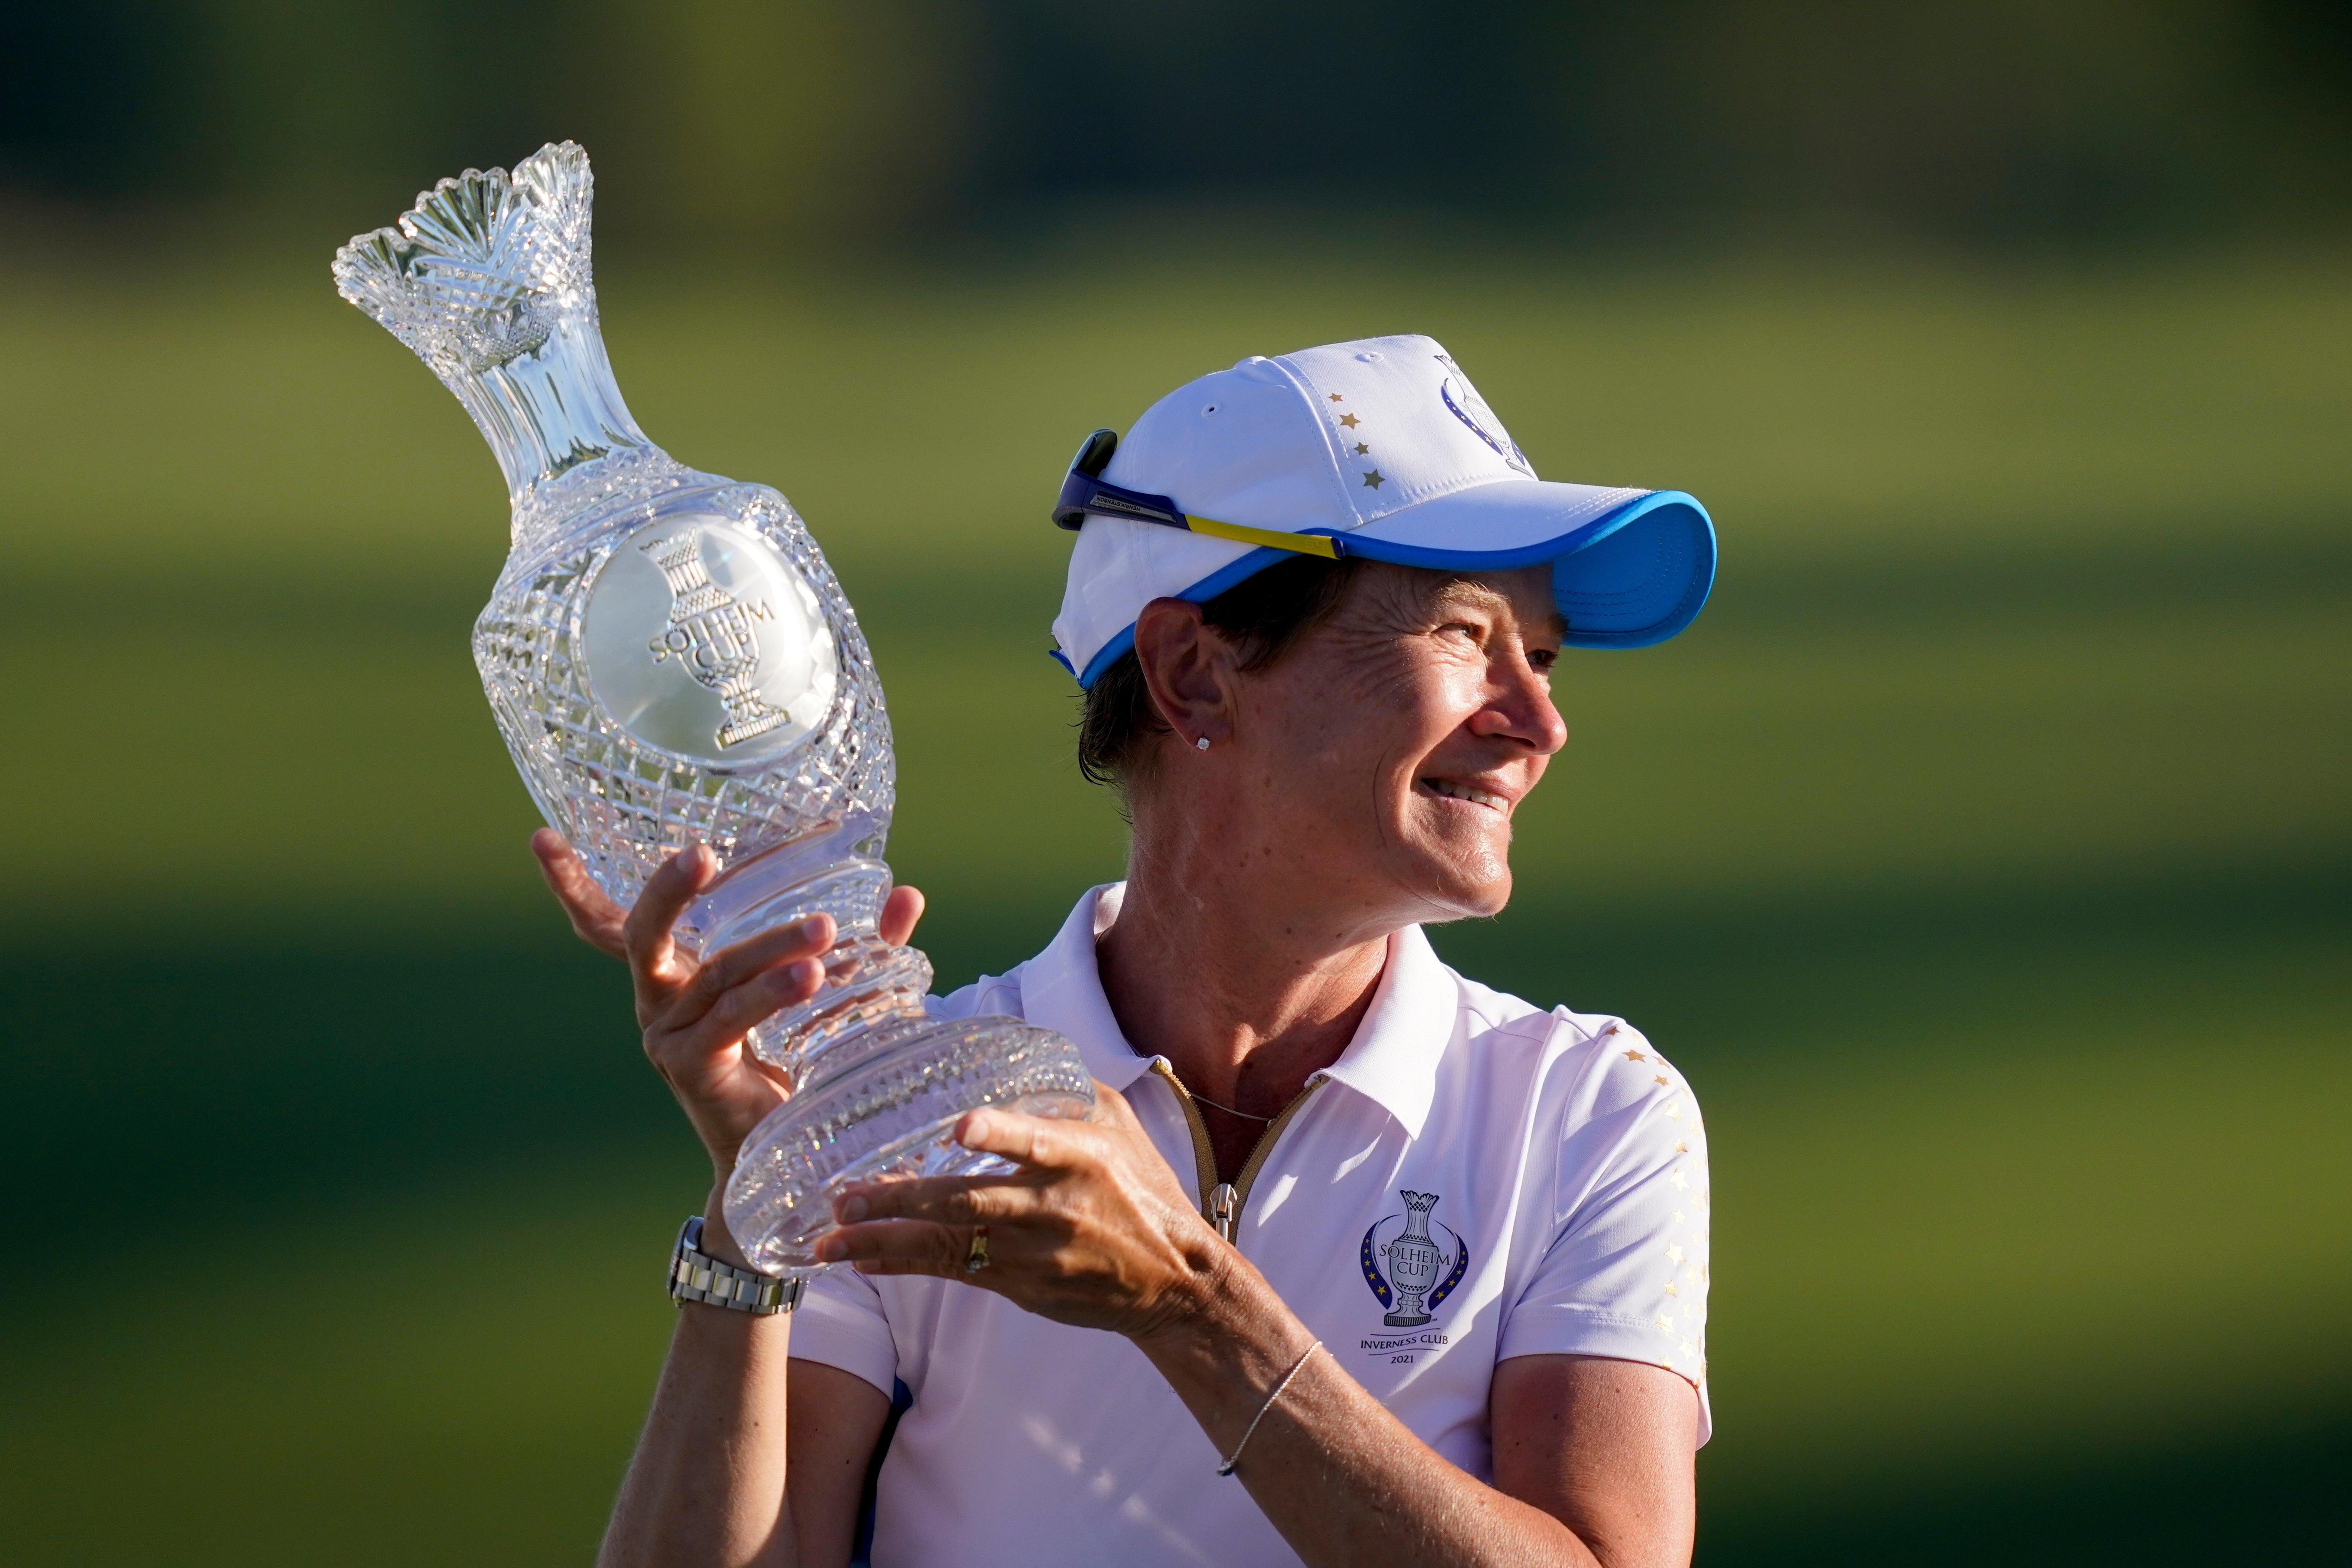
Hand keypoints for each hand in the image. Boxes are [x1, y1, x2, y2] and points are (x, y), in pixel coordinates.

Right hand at [530, 829, 926, 1174]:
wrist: (786, 1153)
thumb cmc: (799, 1065)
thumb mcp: (830, 995)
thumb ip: (863, 947)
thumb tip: (908, 895)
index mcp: (677, 974)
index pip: (608, 924)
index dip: (573, 885)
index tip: (540, 838)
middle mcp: (658, 1000)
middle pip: (642, 934)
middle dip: (669, 891)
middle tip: (703, 854)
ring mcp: (667, 1036)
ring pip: (714, 973)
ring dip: (770, 948)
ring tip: (822, 933)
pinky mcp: (689, 1068)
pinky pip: (727, 1019)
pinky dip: (768, 994)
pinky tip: (808, 978)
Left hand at [813, 1085, 1231, 1341]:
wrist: (1174, 1280)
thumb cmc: (1141, 1188)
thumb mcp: (1118, 1125)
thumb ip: (1063, 1088)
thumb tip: (1003, 1043)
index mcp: (1082, 1156)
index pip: (1037, 1142)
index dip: (1001, 1134)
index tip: (962, 1128)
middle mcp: (1054, 1206)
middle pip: (969, 1202)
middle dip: (902, 1201)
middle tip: (845, 1194)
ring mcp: (1034, 1253)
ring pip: (950, 1245)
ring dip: (885, 1243)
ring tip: (830, 1238)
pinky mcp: (1022, 1286)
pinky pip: (954, 1272)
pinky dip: (905, 1266)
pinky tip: (862, 1261)